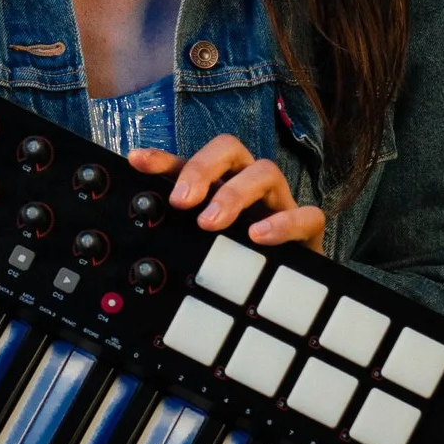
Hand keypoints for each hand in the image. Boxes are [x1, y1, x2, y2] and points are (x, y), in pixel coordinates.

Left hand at [128, 135, 325, 253]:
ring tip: (211, 223)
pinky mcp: (306, 229)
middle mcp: (248, 185)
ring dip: (235, 193)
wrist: (286, 295)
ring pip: (266, 171)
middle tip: (183, 202)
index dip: (164, 159)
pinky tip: (258, 236)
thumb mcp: (200, 247)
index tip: (137, 162)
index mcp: (220, 185)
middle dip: (202, 169)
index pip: (190, 160)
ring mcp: (279, 203)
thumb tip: (140, 219)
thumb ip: (175, 231)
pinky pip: (306, 214)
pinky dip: (282, 222)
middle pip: (230, 149)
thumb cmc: (240, 264)